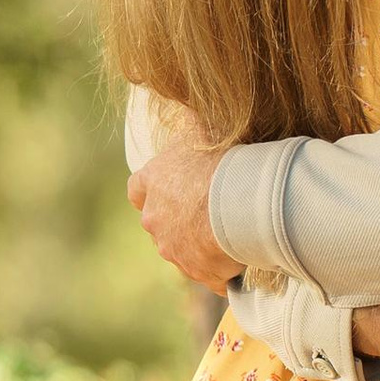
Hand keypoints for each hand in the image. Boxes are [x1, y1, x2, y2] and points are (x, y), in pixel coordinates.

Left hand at [128, 134, 234, 291]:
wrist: (242, 199)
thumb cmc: (222, 158)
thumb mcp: (202, 127)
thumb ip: (191, 123)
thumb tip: (189, 105)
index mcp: (152, 183)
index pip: (137, 189)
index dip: (151, 191)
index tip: (167, 191)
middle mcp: (155, 219)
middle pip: (160, 224)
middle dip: (179, 222)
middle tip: (209, 213)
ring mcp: (173, 249)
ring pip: (182, 251)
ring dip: (200, 246)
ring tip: (231, 236)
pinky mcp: (197, 271)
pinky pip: (208, 275)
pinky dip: (221, 271)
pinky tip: (240, 262)